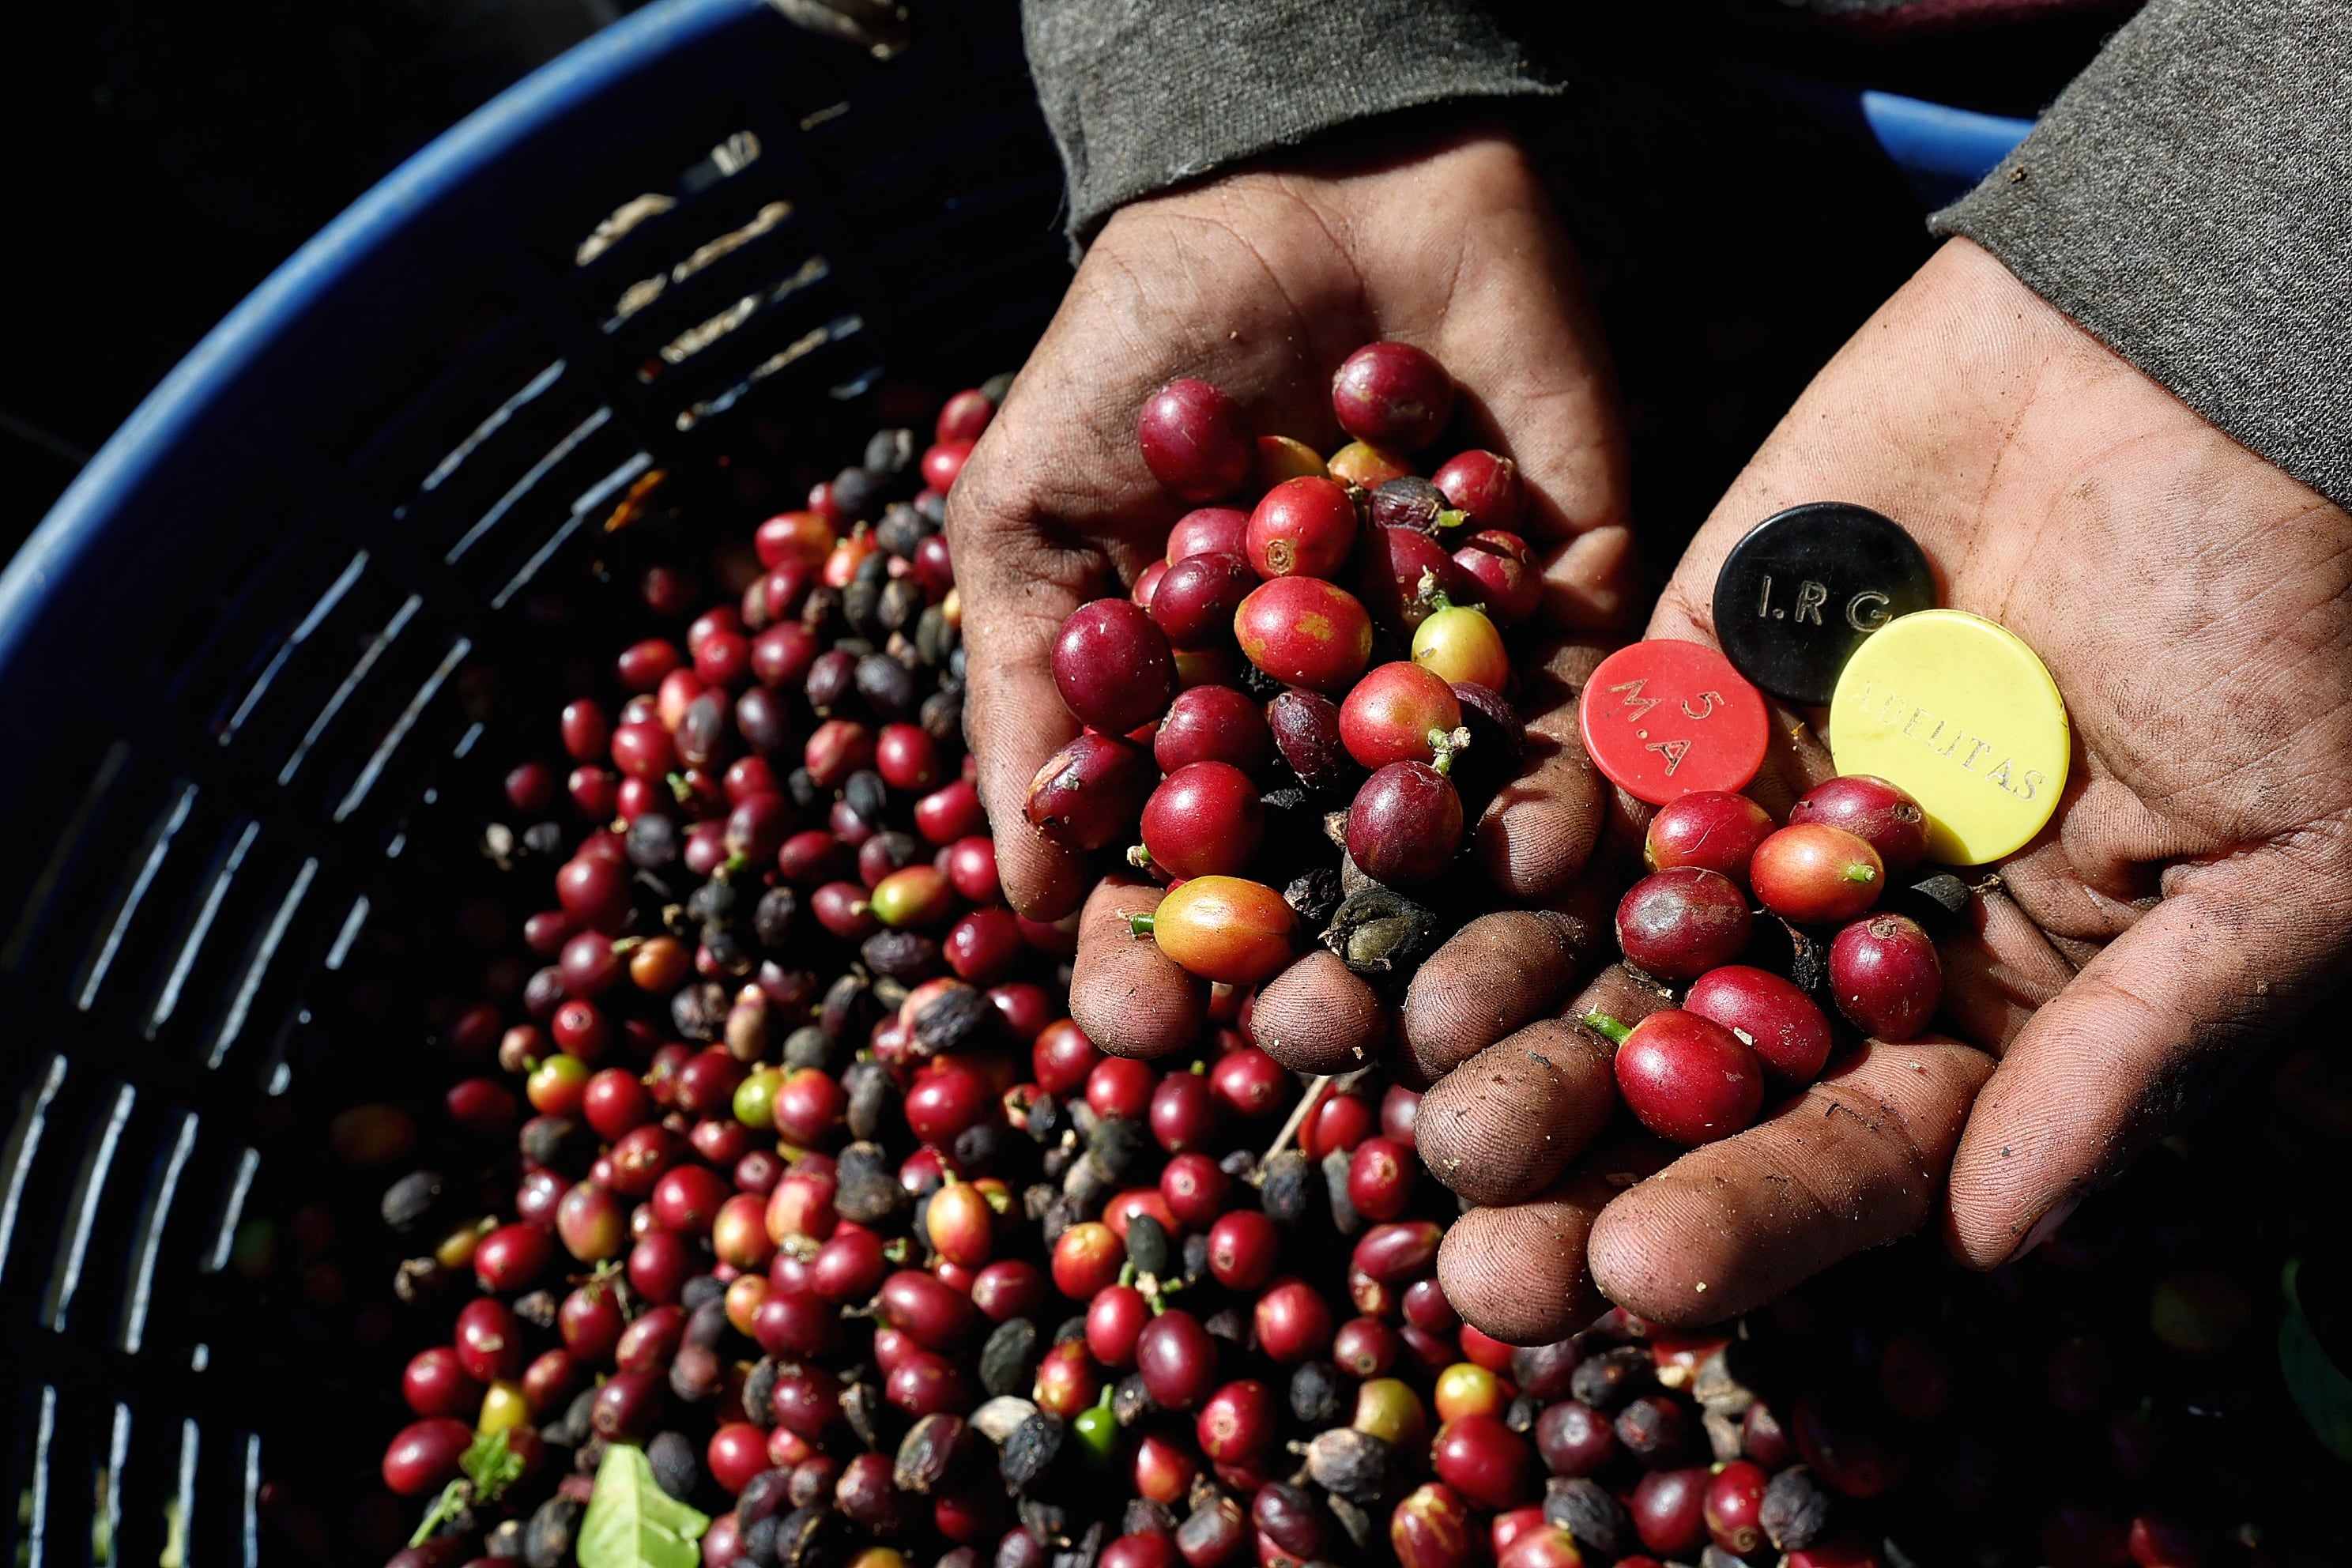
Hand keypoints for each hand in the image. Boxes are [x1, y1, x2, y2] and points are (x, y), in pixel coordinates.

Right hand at [947, 128, 1634, 1060]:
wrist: (1310, 178)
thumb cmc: (1142, 347)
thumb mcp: (1031, 515)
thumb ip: (1027, 692)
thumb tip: (1021, 889)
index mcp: (1209, 711)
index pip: (1185, 865)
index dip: (1161, 951)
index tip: (1138, 1026)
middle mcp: (1336, 717)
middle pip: (1331, 881)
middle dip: (1319, 967)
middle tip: (1308, 1036)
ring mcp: (1459, 668)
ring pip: (1463, 827)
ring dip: (1449, 920)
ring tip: (1435, 1001)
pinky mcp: (1577, 601)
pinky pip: (1586, 713)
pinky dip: (1577, 786)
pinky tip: (1557, 867)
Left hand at [1428, 237, 2351, 1338]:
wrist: (2213, 362)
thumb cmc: (2305, 618)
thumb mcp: (2293, 861)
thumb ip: (2137, 1044)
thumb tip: (1985, 1241)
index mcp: (1997, 994)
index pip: (1852, 1143)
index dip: (1748, 1219)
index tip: (1635, 1288)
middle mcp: (1851, 917)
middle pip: (1698, 1066)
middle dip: (1587, 1157)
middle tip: (1476, 1250)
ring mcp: (1757, 791)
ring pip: (1615, 930)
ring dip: (1517, 1010)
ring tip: (1421, 1083)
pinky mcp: (1687, 667)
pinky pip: (1589, 762)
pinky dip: (1524, 825)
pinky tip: (1452, 896)